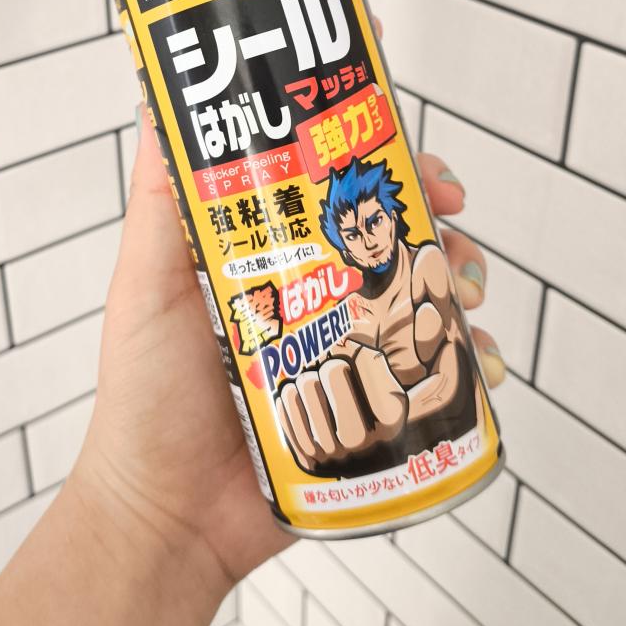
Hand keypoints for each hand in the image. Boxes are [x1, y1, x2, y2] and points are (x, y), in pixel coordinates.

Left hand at [71, 16, 504, 596]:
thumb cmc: (146, 401)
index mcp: (266, 258)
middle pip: (389, 236)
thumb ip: (158, 203)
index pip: (329, 188)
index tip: (405, 145)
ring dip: (459, 280)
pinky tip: (480, 363)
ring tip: (465, 292)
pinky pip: (435, 378)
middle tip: (452, 213)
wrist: (170, 519)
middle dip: (433, 215)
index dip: (375, 158)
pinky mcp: (372, 412)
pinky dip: (470, 363)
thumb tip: (157, 106)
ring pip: (423, 298)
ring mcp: (348, 355)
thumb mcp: (145, 287)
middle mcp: (313, 298)